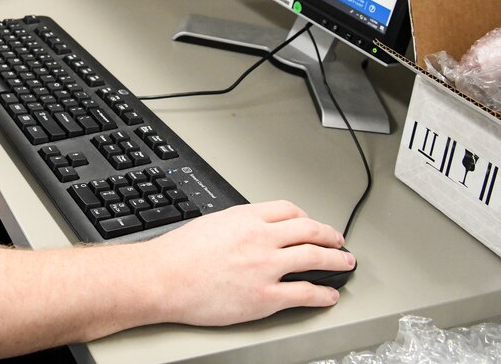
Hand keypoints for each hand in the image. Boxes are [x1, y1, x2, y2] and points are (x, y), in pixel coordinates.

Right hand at [138, 200, 353, 326]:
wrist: (163, 278)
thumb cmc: (177, 254)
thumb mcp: (210, 223)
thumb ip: (237, 225)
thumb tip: (251, 230)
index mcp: (246, 218)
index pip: (289, 210)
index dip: (306, 218)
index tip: (310, 224)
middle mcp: (261, 238)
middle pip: (309, 231)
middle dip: (330, 236)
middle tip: (338, 241)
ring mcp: (266, 268)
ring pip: (315, 258)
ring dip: (337, 261)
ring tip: (344, 264)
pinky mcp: (266, 297)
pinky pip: (306, 294)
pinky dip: (323, 295)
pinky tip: (329, 296)